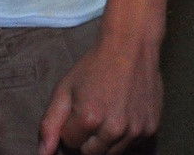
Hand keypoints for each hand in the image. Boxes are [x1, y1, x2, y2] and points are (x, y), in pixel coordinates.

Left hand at [38, 39, 162, 154]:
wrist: (131, 48)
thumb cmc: (94, 67)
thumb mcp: (64, 89)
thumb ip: (50, 124)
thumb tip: (42, 153)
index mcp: (89, 119)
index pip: (70, 143)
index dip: (69, 127)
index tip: (76, 110)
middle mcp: (115, 129)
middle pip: (91, 153)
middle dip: (86, 138)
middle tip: (90, 114)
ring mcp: (135, 131)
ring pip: (112, 153)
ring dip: (105, 139)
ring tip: (106, 112)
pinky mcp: (151, 129)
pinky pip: (131, 145)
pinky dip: (124, 136)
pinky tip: (122, 113)